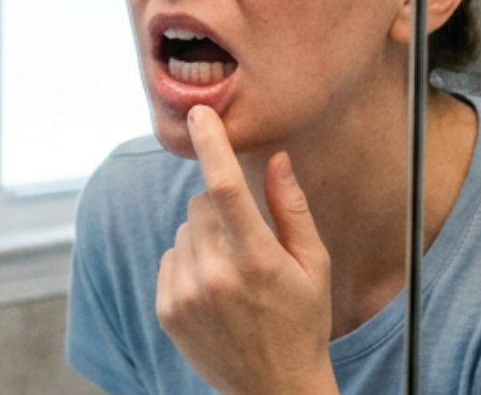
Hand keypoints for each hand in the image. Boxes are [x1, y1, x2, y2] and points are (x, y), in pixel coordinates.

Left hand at [156, 106, 338, 394]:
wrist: (272, 387)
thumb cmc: (302, 322)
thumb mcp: (314, 266)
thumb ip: (292, 210)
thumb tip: (277, 160)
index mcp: (258, 260)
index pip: (225, 188)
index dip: (211, 144)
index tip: (199, 114)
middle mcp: (216, 275)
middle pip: (202, 203)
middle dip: (222, 208)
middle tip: (249, 240)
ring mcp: (186, 294)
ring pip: (185, 230)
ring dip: (206, 237)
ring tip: (234, 274)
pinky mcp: (167, 309)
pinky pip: (171, 257)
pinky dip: (190, 262)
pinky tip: (215, 289)